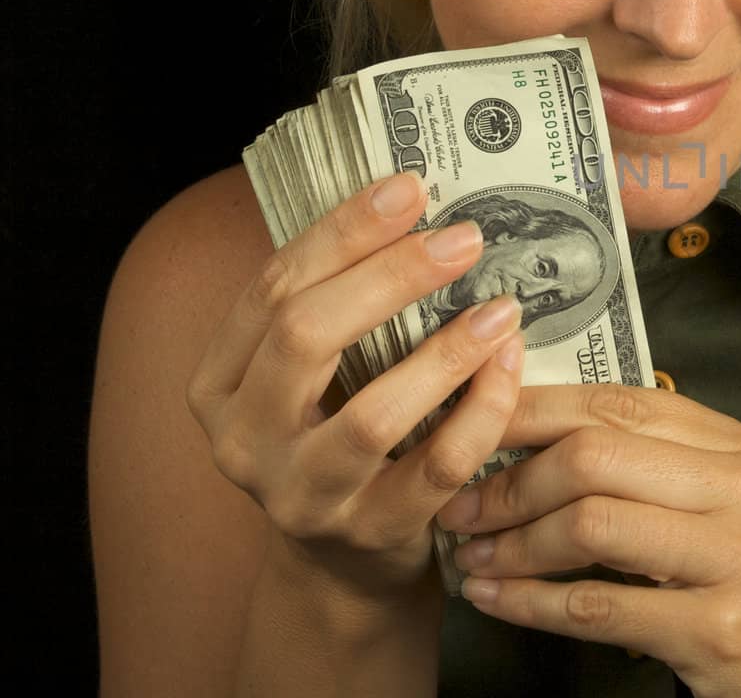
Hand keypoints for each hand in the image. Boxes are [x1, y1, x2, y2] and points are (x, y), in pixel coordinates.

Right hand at [185, 172, 527, 599]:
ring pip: (372, 414)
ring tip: (501, 307)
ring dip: (446, 352)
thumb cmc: (338, 437)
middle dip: (390, 277)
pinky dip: (481, 412)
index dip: (341, 232)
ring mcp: (303, 496)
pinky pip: (436, 466)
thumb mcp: (313, 376)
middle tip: (463, 239)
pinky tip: (510, 365)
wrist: (345, 565)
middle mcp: (244, 441)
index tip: (408, 187)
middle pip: (306, 337)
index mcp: (218, 383)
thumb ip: (340, 305)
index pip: (272, 288)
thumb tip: (412, 204)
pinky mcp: (371, 533)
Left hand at [435, 383, 740, 697]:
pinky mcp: (720, 628)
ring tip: (474, 557)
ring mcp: (740, 558)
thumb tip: (535, 428)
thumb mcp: (725, 507)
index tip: (473, 421)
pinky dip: (530, 603)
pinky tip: (497, 599)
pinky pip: (598, 607)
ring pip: (590, 524)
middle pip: (595, 457)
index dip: (533, 408)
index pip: (619, 404)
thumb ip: (654, 463)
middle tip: (461, 507)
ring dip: (513, 544)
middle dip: (509, 481)